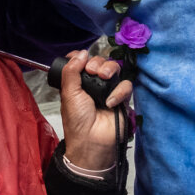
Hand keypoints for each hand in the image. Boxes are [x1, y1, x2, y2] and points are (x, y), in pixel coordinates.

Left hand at [55, 50, 132, 171]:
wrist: (91, 140)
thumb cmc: (77, 122)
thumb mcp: (68, 93)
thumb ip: (71, 71)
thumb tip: (80, 53)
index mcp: (78, 82)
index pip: (83, 61)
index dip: (83, 57)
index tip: (81, 58)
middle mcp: (94, 84)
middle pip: (101, 62)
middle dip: (97, 63)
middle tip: (92, 71)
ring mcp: (109, 90)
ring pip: (115, 69)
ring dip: (109, 70)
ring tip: (103, 78)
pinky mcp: (122, 98)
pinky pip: (126, 85)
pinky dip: (119, 91)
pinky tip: (109, 102)